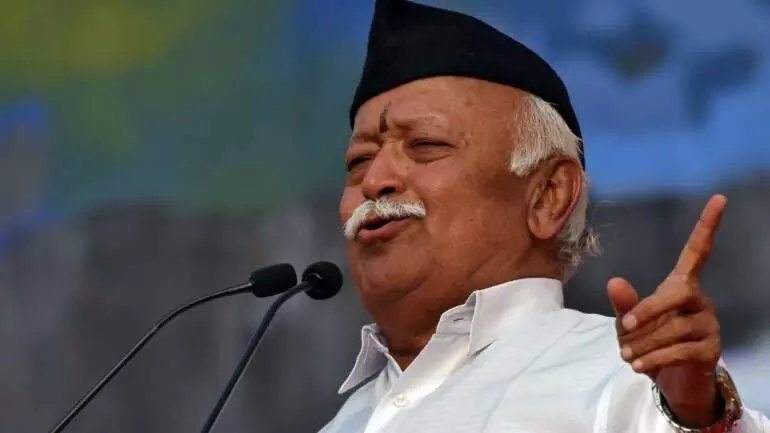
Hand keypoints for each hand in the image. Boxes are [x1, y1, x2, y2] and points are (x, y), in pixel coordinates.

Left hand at [608, 194, 727, 426]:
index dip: (707, 226)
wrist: (672, 383)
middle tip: (624, 326)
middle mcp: (700, 301)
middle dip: (648, 310)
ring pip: (674, 328)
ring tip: (626, 355)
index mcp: (681, 286)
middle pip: (679, 293)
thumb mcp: (631, 323)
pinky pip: (680, 351)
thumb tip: (615, 281)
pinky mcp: (711, 351)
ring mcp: (709, 326)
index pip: (697, 252)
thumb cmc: (651, 343)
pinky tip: (638, 365)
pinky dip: (654, 358)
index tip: (718, 198)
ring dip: (644, 343)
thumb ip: (625, 304)